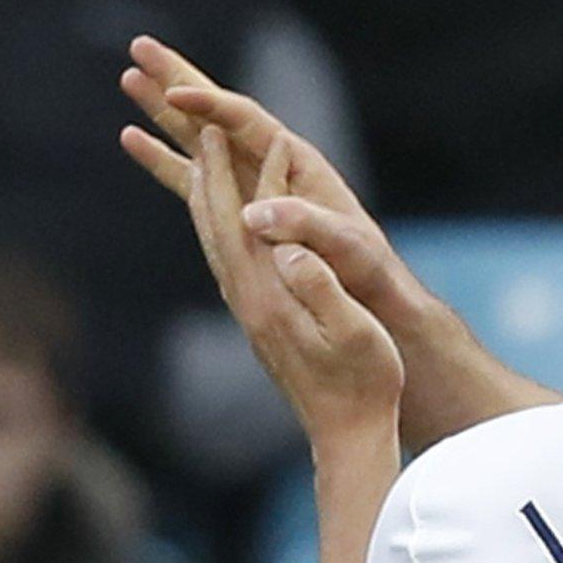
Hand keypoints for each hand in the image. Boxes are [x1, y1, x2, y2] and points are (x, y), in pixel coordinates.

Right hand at [119, 36, 421, 323]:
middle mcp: (269, 162)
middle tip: (139, 46)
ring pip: (198, 135)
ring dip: (162, 108)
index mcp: (296, 161)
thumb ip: (305, 223)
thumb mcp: (343, 242)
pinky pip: (190, 174)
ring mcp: (250, 181)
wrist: (368, 289)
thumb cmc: (365, 264)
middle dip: (178, 78)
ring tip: (128, 76)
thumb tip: (254, 215)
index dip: (211, 104)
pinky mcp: (236, 203)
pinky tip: (131, 136)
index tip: (175, 93)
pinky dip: (162, 155)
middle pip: (216, 111)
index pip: (246, 120)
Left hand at [185, 124, 402, 440]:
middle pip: (218, 224)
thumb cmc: (364, 385)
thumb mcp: (354, 334)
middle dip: (212, 172)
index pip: (259, 220)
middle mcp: (249, 301)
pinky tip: (223, 226)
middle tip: (203, 127)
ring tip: (198, 163)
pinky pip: (225, 262)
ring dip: (205, 197)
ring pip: (214, 243)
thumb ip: (320, 289)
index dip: (263, 175)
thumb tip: (289, 248)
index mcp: (273, 297)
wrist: (346, 435)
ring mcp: (248, 313)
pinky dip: (216, 230)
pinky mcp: (256, 323)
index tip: (267, 133)